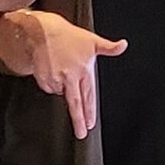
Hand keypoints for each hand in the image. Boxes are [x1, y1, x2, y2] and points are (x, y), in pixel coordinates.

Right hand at [10, 10, 126, 139]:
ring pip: (61, 92)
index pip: (88, 96)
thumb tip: (123, 45)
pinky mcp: (42, 78)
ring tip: (63, 70)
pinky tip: (54, 70)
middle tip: (81, 133)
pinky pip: (49, 87)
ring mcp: (54, 79)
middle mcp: (69, 77)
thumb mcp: (92, 40)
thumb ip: (109, 47)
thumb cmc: (67, 36)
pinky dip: (52, 83)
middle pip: (74, 104)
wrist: (41, 31)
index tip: (90, 124)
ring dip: (63, 88)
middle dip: (78, 120)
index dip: (89, 111)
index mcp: (83, 70)